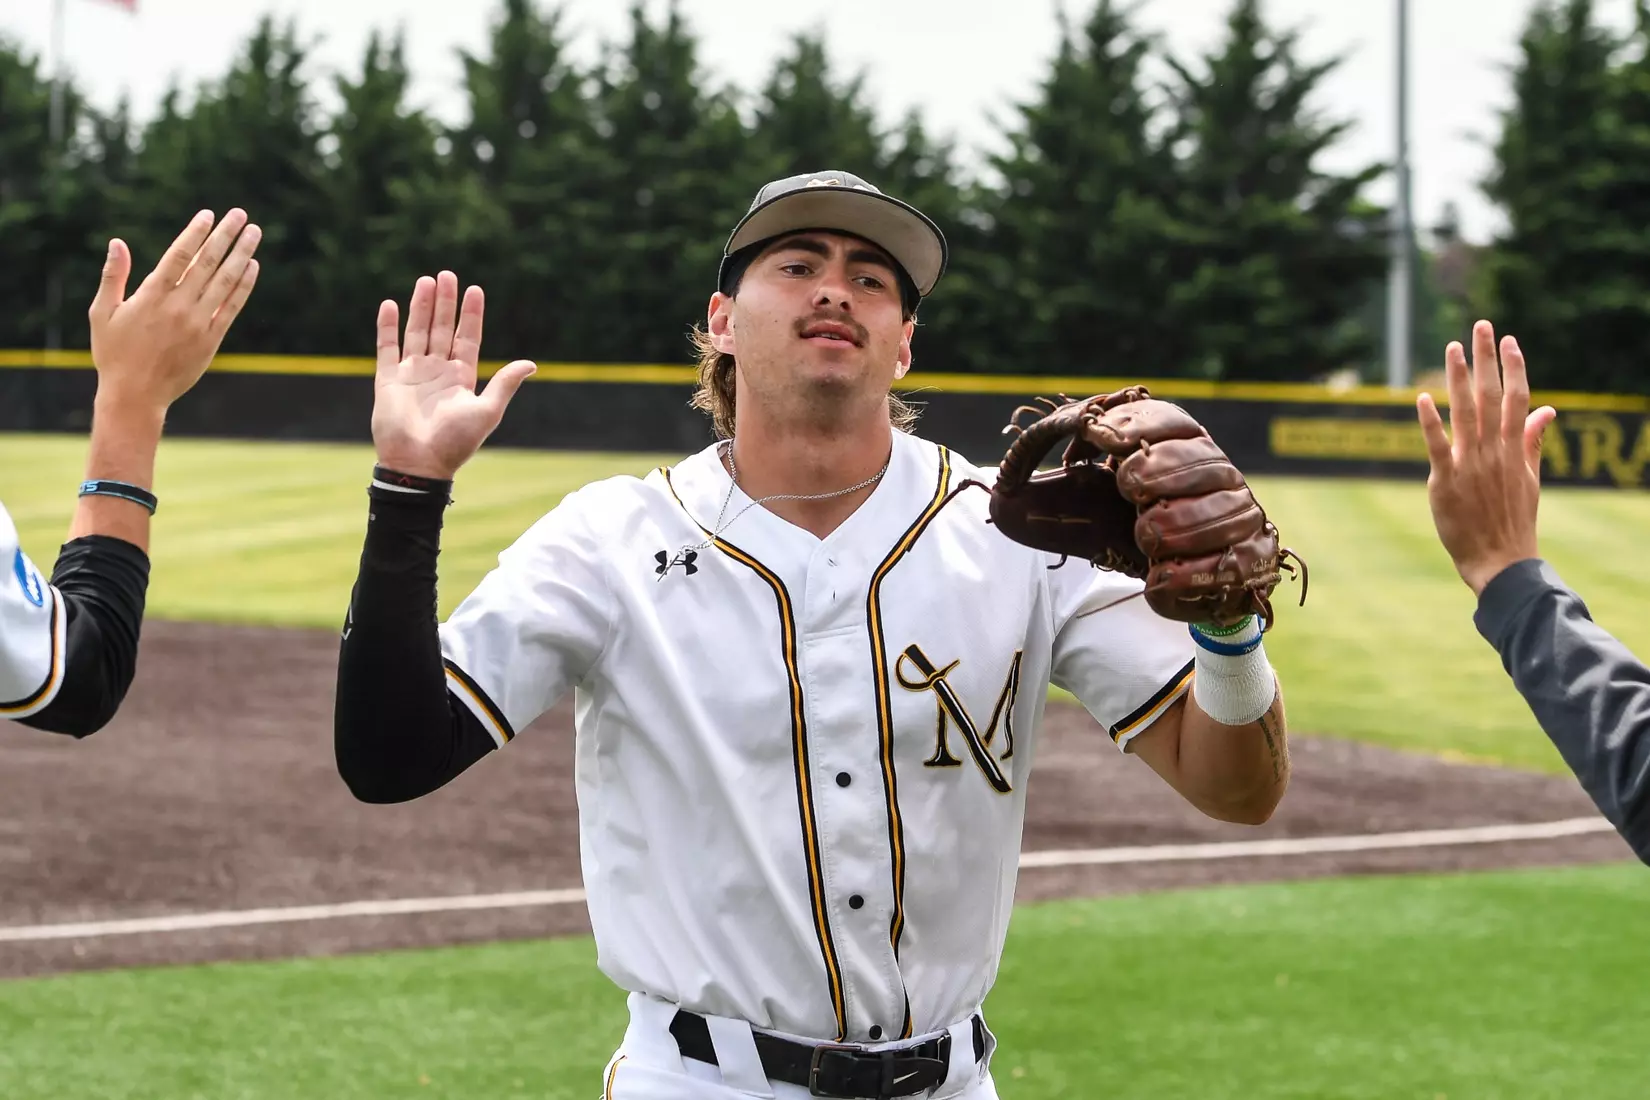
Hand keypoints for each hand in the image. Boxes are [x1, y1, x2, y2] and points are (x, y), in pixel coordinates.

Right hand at [87, 208, 261, 416]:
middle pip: (208, 263)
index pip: (179, 256)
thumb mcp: (103, 313)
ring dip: (242, 254)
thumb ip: (113, 276)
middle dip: (226, 235)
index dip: (196, 233)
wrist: (136, 395)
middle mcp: (179, 307)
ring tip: (254, 233)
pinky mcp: (211, 340)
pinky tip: (252, 267)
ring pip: (226, 281)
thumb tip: (117, 242)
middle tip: (241, 214)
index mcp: (151, 297)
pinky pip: (232, 307)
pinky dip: (244, 285)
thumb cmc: (114, 353)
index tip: (209, 214)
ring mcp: (198, 323)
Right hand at [372, 271, 536, 480]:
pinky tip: (391, 305)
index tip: (475, 289)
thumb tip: (531, 364)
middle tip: (447, 275)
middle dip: (445, 302)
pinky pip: (387, 347)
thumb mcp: (487, 410)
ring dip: (421, 307)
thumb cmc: (456, 442)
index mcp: (461, 378)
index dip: (471, 314)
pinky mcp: (389, 380)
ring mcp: (412, 374)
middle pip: (441, 328)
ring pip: (417, 332)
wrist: (420, 463)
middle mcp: (437, 372)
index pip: (467, 338)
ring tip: (426, 281)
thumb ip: (504, 384)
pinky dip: (388, 326)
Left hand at [1417, 319, 1556, 595]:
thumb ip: (1533, 441)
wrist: (1501, 560)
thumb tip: (1547, 409)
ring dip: (1459, 378)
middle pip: (1492, 396)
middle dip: (1487, 359)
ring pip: (1465, 413)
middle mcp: (1494, 451)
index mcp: (1514, 449)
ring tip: (1453, 347)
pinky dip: (1430, 423)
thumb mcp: (1530, 478)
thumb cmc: (1513, 520)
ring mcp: (1470, 465)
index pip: (1518, 398)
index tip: (1509, 340)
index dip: (1514, 367)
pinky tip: (1423, 398)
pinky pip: (1437, 446)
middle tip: (1481, 326)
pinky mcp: (1446, 481)